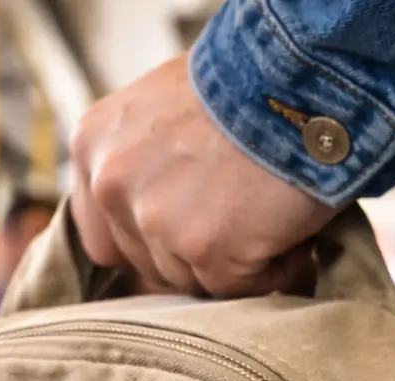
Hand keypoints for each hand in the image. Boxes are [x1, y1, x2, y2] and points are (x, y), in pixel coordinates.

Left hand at [70, 55, 338, 297]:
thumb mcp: (167, 104)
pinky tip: (289, 232)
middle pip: (146, 265)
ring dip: (235, 263)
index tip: (187, 236)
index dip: (150, 244)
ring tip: (269, 217)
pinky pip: (238, 290)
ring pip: (191, 282)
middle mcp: (111, 184)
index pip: (104, 236)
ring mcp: (154, 221)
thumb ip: (144, 160)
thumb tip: (160, 213)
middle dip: (194, 255)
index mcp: (94, 146)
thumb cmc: (249, 82)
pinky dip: (272, 271)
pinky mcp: (203, 250)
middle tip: (241, 221)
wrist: (300, 77)